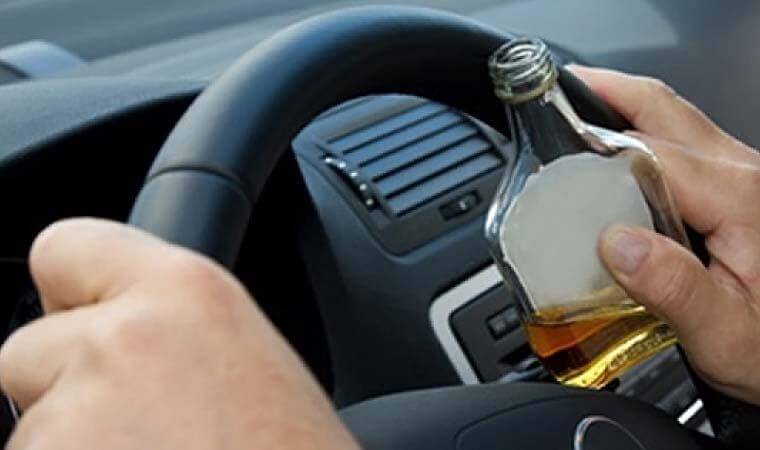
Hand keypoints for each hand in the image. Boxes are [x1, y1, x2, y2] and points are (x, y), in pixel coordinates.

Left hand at [0, 219, 358, 449]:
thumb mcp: (253, 360)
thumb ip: (177, 329)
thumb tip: (128, 326)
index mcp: (186, 291)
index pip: (65, 246)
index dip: (71, 295)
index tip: (84, 322)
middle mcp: (120, 340)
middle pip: (29, 348)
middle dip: (65, 388)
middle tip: (137, 427)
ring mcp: (70, 419)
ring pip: (30, 427)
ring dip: (71, 446)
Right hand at [570, 65, 759, 404]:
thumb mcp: (725, 335)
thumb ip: (674, 290)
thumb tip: (617, 243)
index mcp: (743, 200)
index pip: (652, 154)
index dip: (597, 148)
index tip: (551, 149)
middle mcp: (746, 175)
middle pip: (665, 109)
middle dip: (607, 93)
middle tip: (559, 93)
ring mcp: (743, 176)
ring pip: (674, 120)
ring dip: (622, 110)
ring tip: (575, 115)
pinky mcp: (736, 187)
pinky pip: (681, 144)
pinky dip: (640, 136)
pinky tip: (612, 155)